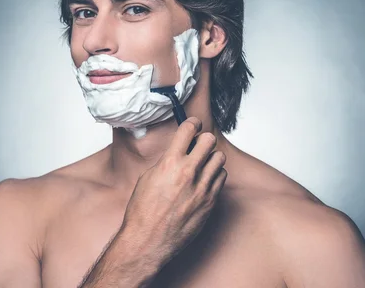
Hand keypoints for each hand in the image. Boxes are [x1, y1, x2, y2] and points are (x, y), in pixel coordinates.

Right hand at [120, 117, 227, 265]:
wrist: (148, 241)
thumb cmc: (143, 211)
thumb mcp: (148, 178)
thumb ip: (166, 162)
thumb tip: (178, 152)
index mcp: (169, 163)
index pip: (188, 130)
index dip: (192, 123)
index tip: (193, 125)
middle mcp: (188, 172)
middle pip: (209, 140)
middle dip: (203, 139)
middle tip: (198, 144)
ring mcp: (202, 188)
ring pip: (219, 158)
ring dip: (211, 157)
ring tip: (202, 164)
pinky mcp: (210, 202)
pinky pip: (222, 178)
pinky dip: (215, 175)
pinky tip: (205, 181)